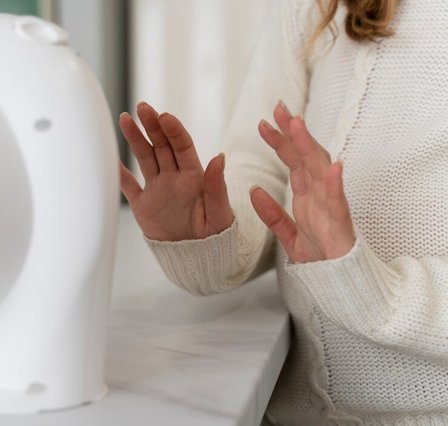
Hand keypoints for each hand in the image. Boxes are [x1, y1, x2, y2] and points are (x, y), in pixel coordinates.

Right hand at [119, 102, 233, 240]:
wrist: (197, 259)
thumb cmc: (215, 236)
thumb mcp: (219, 212)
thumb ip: (217, 186)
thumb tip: (220, 157)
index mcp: (194, 177)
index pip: (182, 146)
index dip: (174, 131)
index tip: (164, 117)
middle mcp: (174, 178)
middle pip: (161, 146)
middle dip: (152, 126)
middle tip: (143, 107)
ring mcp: (158, 189)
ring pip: (145, 158)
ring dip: (135, 138)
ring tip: (125, 118)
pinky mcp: (144, 205)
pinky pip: (128, 185)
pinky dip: (119, 173)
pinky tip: (109, 157)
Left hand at [250, 102, 355, 262]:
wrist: (340, 283)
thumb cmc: (321, 256)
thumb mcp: (288, 235)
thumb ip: (272, 214)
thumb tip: (253, 191)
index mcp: (307, 195)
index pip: (292, 161)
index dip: (279, 141)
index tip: (265, 122)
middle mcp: (319, 194)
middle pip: (305, 157)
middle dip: (293, 132)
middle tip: (279, 108)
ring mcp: (331, 206)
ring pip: (319, 170)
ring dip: (309, 147)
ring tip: (297, 125)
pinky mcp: (341, 223)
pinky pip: (337, 201)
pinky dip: (334, 184)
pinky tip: (332, 167)